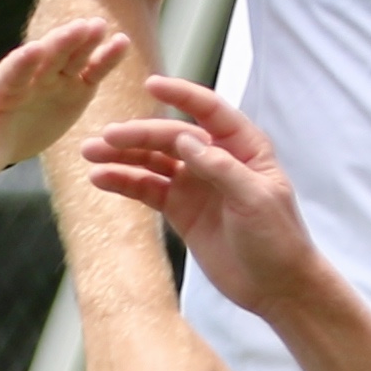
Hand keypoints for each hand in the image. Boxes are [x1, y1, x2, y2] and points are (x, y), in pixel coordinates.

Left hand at [0, 18, 130, 181]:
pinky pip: (90, 72)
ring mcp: (52, 80)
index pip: (10, 75)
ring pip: (70, 57)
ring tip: (101, 27)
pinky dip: (106, 59)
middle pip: (45, 57)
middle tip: (80, 27)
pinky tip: (122, 43)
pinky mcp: (72, 88)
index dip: (21, 65)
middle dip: (60, 43)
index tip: (32, 50)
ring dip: (85, 42)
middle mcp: (27, 79)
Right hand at [79, 74, 323, 312]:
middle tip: (105, 138)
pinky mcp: (180, 209)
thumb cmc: (279, 239)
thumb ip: (221, 168)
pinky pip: (147, 189)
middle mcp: (215, 159)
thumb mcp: (256, 200)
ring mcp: (194, 183)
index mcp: (243, 148)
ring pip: (152, 160)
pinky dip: (123, 182)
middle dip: (137, 135)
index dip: (181, 96)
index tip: (152, 85)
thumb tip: (184, 138)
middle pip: (170, 137)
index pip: (210, 112)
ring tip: (91, 153)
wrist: (276, 286)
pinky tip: (101, 179)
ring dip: (122, 155)